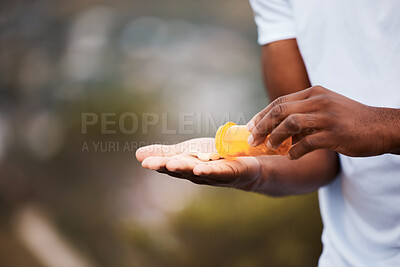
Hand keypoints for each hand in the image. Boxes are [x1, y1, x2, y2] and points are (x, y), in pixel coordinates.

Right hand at [136, 138, 262, 190]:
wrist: (245, 163)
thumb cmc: (213, 159)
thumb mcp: (187, 152)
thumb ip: (165, 153)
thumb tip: (136, 155)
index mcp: (186, 167)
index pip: (170, 165)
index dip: (157, 164)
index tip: (144, 161)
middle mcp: (197, 174)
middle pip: (181, 170)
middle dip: (167, 166)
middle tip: (152, 163)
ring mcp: (214, 175)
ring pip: (197, 172)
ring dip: (184, 169)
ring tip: (171, 164)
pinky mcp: (231, 173)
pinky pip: (219, 172)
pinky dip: (209, 171)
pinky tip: (199, 168)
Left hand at [247, 85, 399, 158]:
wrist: (381, 126)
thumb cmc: (350, 119)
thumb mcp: (326, 107)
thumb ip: (304, 113)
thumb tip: (279, 130)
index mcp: (314, 93)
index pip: (280, 101)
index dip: (262, 115)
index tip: (250, 127)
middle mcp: (318, 101)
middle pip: (280, 110)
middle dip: (262, 126)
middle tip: (252, 140)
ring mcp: (327, 117)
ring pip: (290, 124)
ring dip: (275, 137)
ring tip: (269, 147)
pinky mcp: (335, 134)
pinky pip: (307, 143)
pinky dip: (295, 151)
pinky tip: (291, 157)